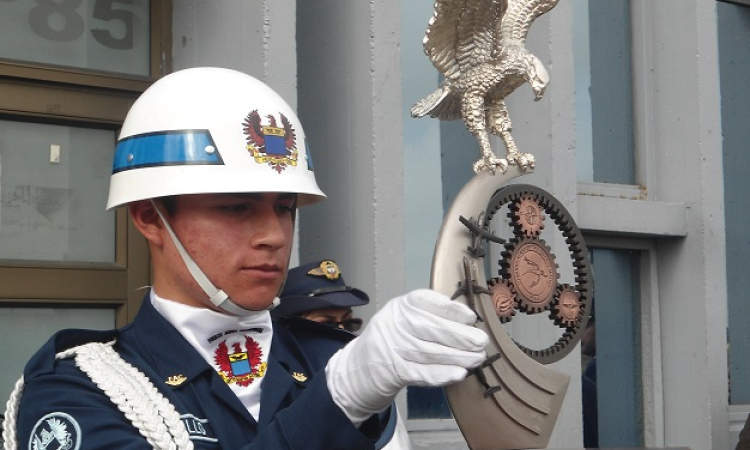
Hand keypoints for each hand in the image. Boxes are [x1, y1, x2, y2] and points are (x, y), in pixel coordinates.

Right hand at [325, 289, 488, 424]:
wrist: (358, 370)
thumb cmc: (392, 341)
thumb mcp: (404, 320)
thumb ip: (429, 317)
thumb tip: (468, 323)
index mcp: (397, 307)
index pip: (423, 301)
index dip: (449, 308)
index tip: (471, 317)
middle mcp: (391, 324)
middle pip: (428, 328)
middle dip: (459, 335)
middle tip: (482, 341)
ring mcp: (390, 348)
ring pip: (428, 352)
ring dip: (457, 357)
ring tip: (477, 358)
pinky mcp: (392, 372)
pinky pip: (420, 372)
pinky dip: (442, 373)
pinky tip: (459, 373)